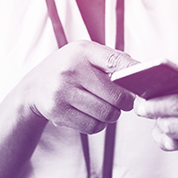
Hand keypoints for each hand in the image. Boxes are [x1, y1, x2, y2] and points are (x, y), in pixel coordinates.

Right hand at [21, 40, 136, 133]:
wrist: (33, 87)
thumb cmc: (68, 68)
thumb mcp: (85, 54)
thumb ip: (111, 59)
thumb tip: (140, 70)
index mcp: (82, 51)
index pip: (115, 61)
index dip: (133, 72)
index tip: (143, 81)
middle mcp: (71, 70)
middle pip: (115, 96)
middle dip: (126, 102)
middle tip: (125, 102)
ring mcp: (62, 92)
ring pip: (105, 114)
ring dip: (113, 115)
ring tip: (109, 108)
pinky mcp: (57, 112)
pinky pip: (92, 126)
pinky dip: (99, 125)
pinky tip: (94, 115)